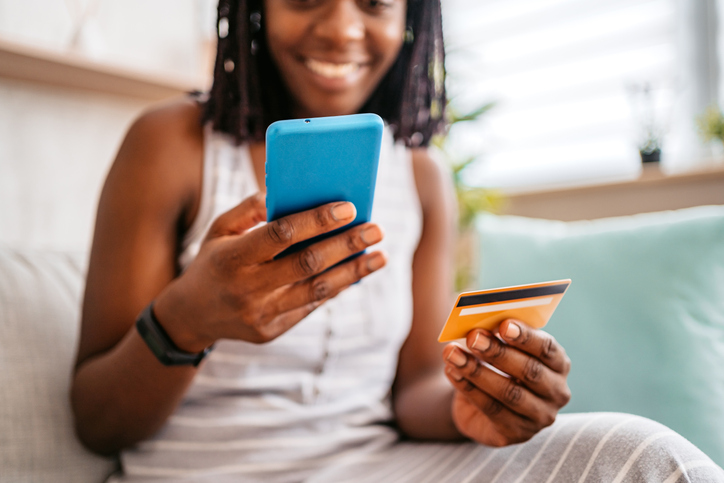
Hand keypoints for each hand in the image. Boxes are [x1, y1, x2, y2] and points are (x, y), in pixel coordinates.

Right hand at [154, 192, 385, 351]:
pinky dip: (336, 287)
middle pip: (307, 264)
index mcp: (232, 257)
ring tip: (379, 256)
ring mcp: (260, 314)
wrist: (191, 316)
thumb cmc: (213, 261)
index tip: (348, 207)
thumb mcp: (219, 229)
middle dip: (346, 244)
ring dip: (353, 272)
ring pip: (317, 290)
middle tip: (376, 229)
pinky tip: (356, 272)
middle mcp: (247, 289)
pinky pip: (310, 306)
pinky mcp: (271, 331)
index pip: (280, 235)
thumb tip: (285, 195)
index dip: (316, 220)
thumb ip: (249, 210)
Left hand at [442, 319, 570, 446]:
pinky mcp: (516, 433)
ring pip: (509, 393)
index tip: (503, 324)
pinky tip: (452, 371)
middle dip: (498, 352)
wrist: (478, 403)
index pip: (547, 348)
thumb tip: (479, 324)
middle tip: (473, 337)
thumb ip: (496, 334)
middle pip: (530, 371)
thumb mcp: (499, 346)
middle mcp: (556, 392)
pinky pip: (491, 409)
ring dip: (477, 371)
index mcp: (558, 364)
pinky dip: (469, 388)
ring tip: (453, 354)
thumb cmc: (495, 365)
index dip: (526, 336)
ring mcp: (539, 417)